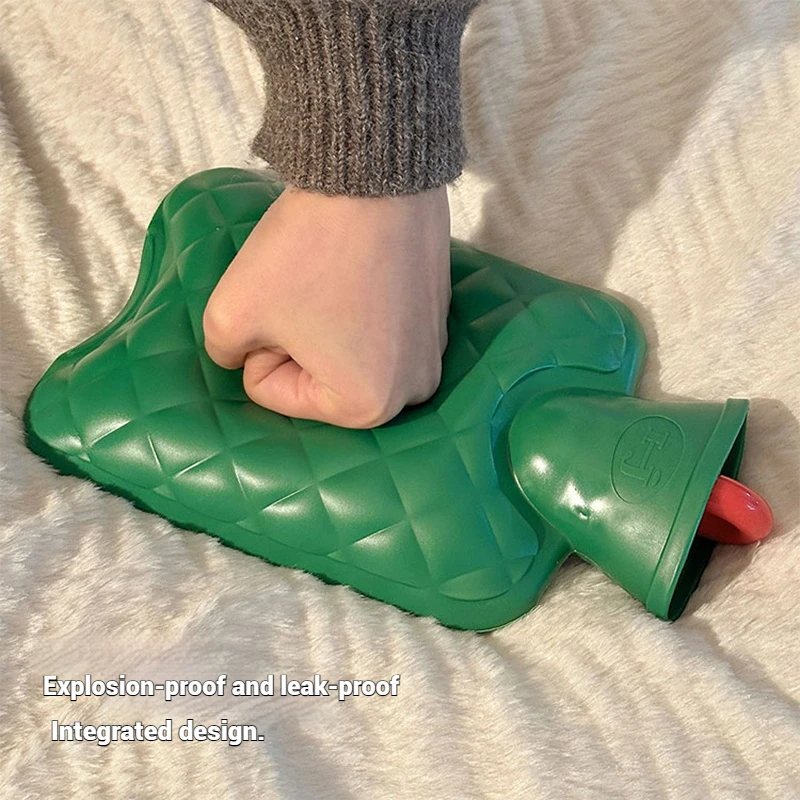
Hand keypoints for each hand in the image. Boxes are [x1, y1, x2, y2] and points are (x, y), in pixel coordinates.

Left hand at [202, 184, 450, 427]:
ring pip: (344, 354)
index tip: (281, 303)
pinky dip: (359, 308)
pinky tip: (360, 271)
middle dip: (295, 341)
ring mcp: (431, 354)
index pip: (270, 390)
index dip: (259, 344)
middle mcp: (411, 392)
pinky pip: (377, 330)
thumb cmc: (307, 254)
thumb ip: (221, 352)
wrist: (377, 176)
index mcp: (367, 408)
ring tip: (332, 279)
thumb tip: (240, 356)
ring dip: (326, 326)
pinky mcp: (438, 317)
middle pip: (313, 378)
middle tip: (303, 291)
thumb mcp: (229, 313)